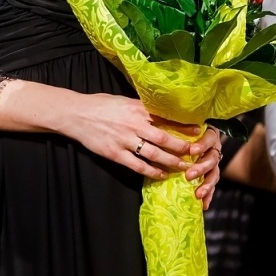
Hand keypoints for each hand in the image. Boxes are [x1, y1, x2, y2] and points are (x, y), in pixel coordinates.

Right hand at [63, 95, 208, 183]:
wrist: (76, 114)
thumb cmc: (101, 104)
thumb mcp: (124, 100)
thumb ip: (141, 108)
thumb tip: (162, 111)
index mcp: (137, 109)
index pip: (166, 118)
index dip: (184, 125)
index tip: (198, 130)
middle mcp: (134, 124)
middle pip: (164, 138)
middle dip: (182, 147)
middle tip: (196, 153)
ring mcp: (124, 140)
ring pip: (154, 154)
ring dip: (171, 162)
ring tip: (183, 167)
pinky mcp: (115, 154)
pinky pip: (137, 166)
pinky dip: (152, 172)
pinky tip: (161, 175)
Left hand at [160, 117, 222, 208]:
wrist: (184, 141)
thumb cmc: (179, 130)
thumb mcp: (177, 126)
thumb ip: (174, 125)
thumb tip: (161, 121)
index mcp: (208, 134)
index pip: (209, 138)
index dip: (203, 144)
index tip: (193, 150)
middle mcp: (213, 148)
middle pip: (213, 158)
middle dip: (201, 167)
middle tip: (188, 175)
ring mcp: (213, 162)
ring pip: (214, 173)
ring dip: (207, 184)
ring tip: (198, 194)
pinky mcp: (211, 174)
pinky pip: (212, 185)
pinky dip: (208, 195)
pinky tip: (203, 204)